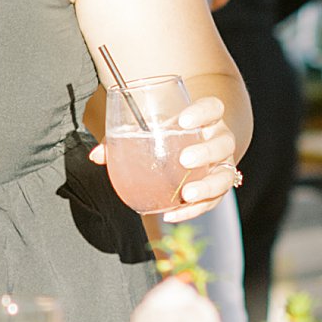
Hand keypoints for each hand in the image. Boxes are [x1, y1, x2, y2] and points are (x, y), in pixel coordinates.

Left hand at [87, 94, 239, 223]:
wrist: (192, 144)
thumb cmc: (167, 134)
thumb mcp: (150, 129)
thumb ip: (122, 139)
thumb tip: (96, 155)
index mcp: (205, 118)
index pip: (213, 107)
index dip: (202, 112)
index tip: (183, 120)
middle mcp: (219, 140)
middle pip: (223, 142)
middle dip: (206, 151)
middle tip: (184, 159)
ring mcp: (222, 165)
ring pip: (225, 175)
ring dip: (207, 186)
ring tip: (186, 194)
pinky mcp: (217, 188)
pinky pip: (212, 202)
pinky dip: (193, 210)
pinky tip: (171, 214)